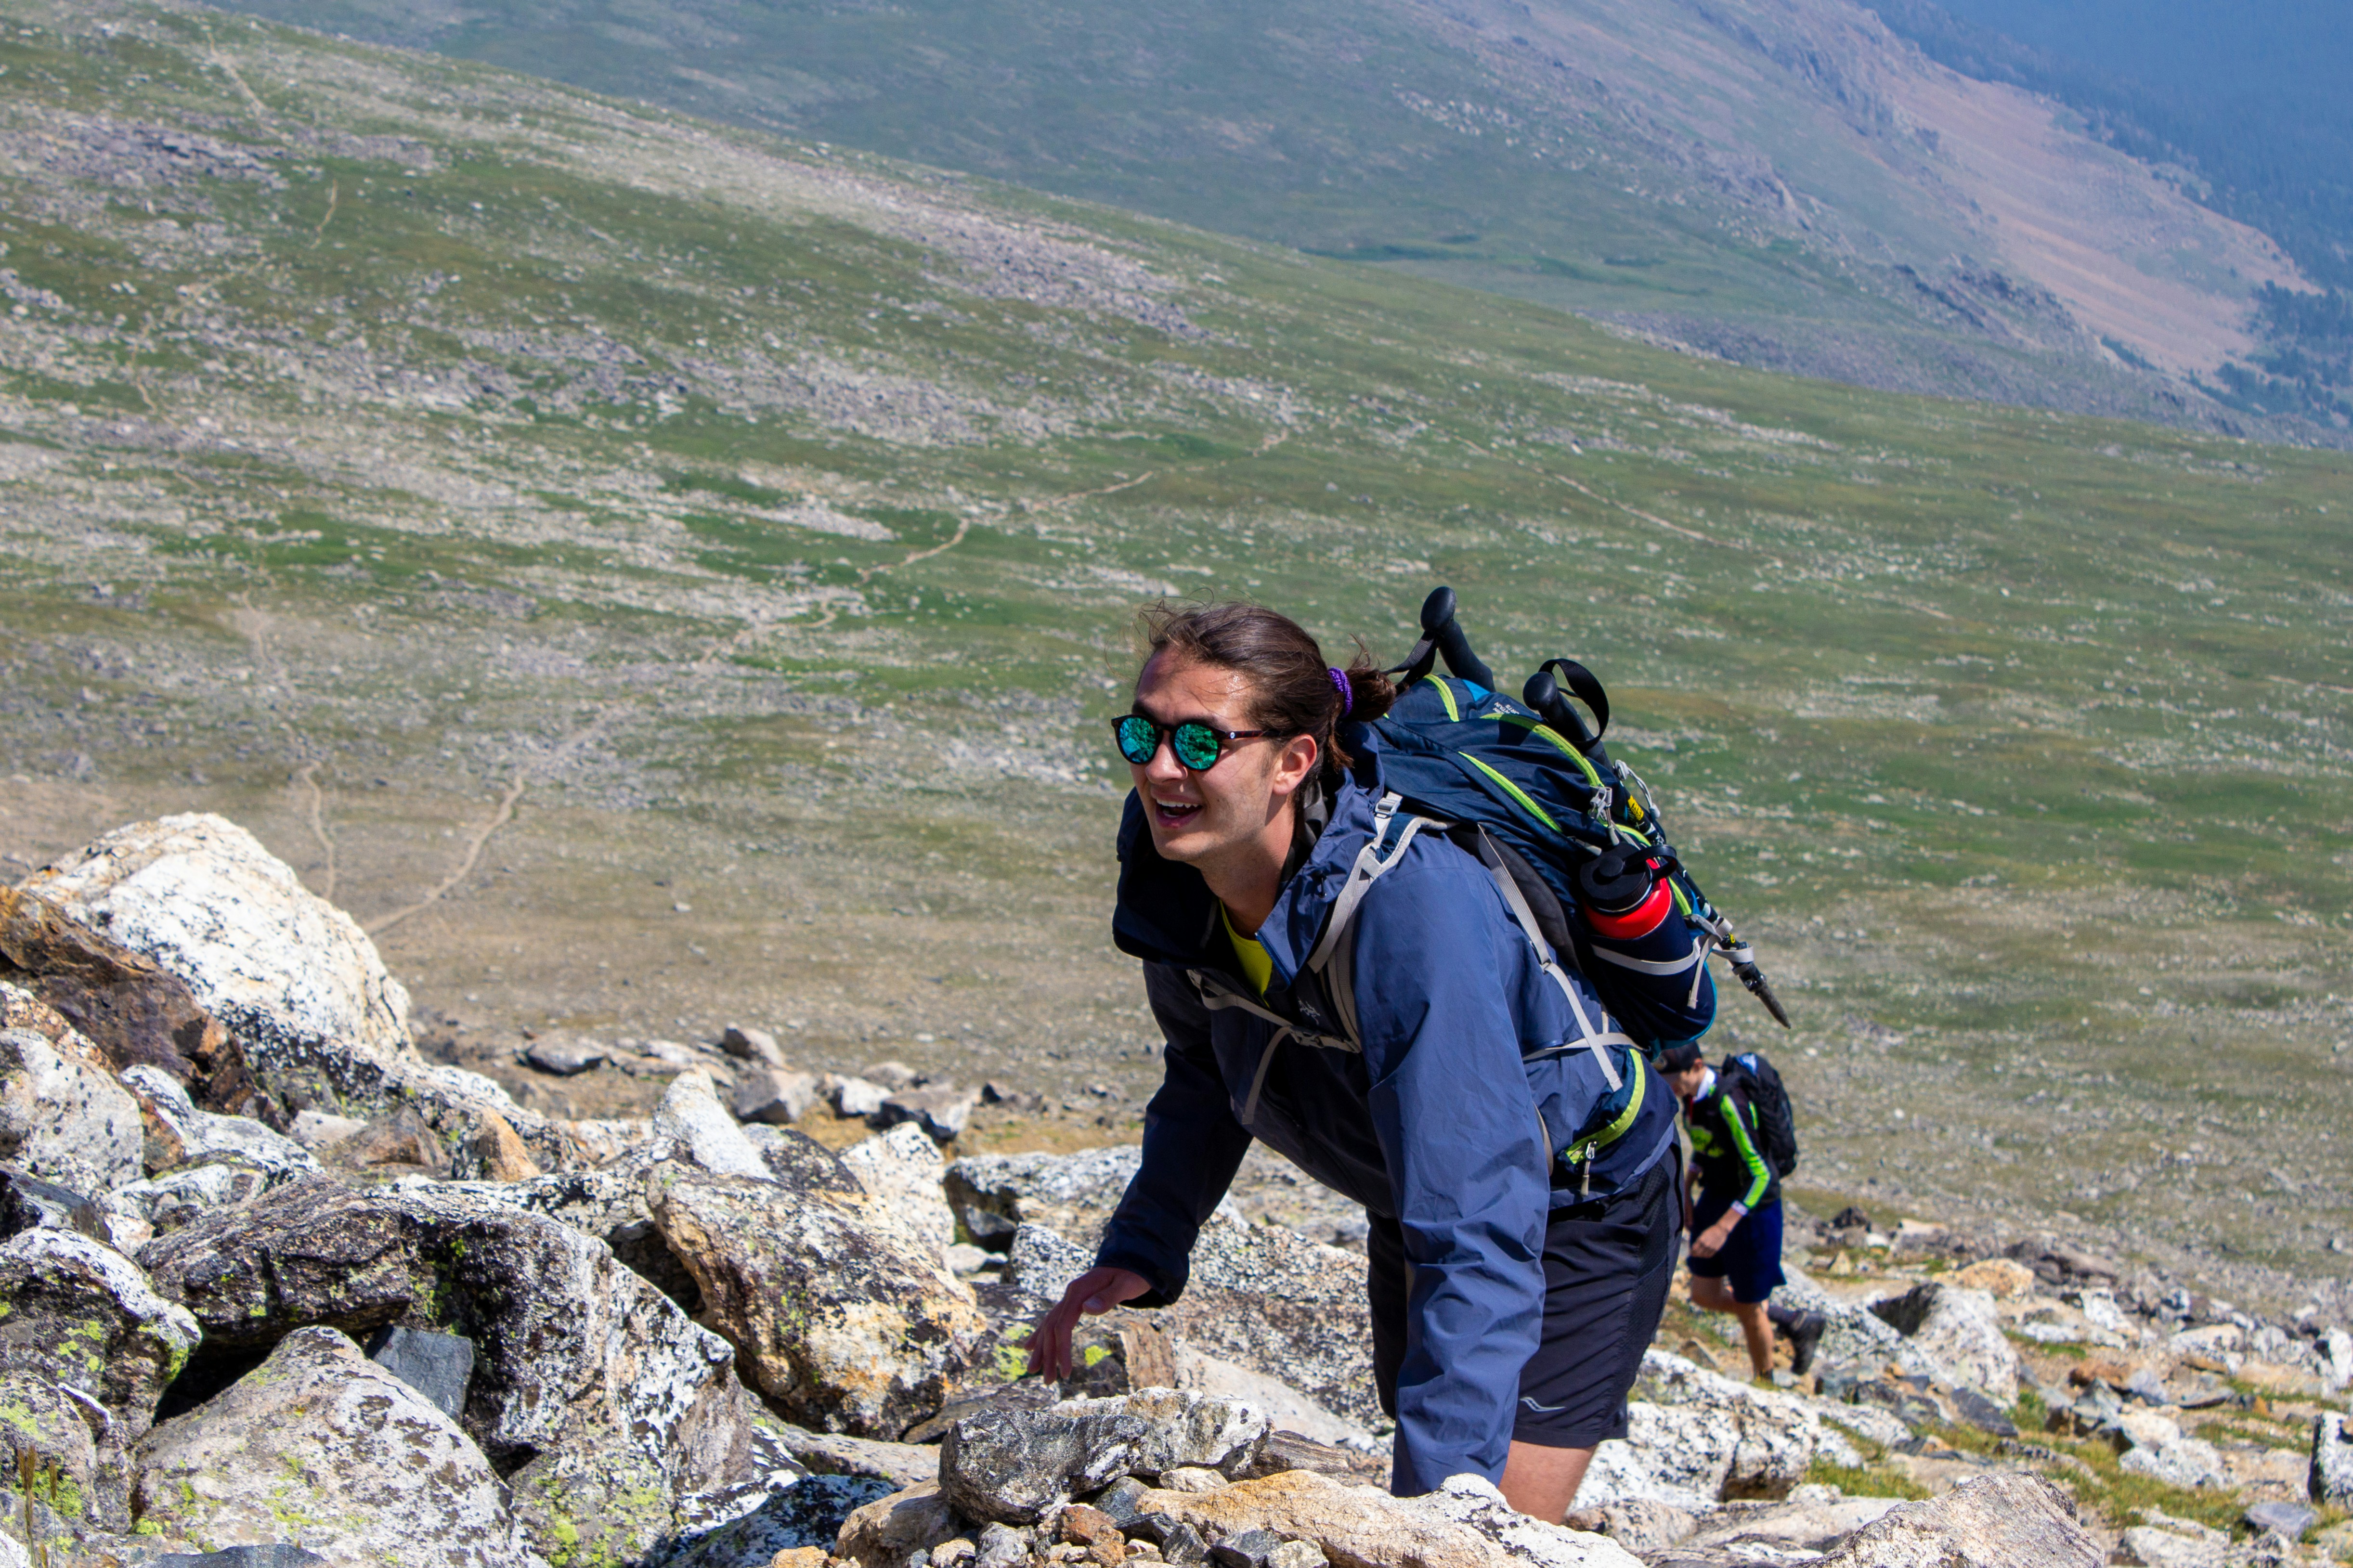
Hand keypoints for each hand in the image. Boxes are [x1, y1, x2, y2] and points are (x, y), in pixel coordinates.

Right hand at [1025, 1266, 1150, 1381]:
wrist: (1132, 1259)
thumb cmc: (1132, 1275)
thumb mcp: (1126, 1285)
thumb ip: (1108, 1297)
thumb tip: (1087, 1309)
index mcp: (1078, 1292)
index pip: (1062, 1326)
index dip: (1061, 1350)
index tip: (1066, 1373)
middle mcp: (1069, 1295)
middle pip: (1052, 1329)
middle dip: (1048, 1356)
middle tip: (1048, 1382)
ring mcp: (1069, 1298)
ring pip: (1048, 1325)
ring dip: (1041, 1349)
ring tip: (1032, 1370)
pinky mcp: (1073, 1302)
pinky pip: (1052, 1320)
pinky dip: (1040, 1334)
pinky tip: (1030, 1347)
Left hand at [1689, 1219, 1735, 1259]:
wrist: (1721, 1230)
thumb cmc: (1711, 1231)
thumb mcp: (1703, 1234)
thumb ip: (1699, 1241)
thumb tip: (1695, 1247)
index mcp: (1701, 1239)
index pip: (1694, 1248)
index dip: (1692, 1250)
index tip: (1691, 1251)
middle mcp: (1706, 1244)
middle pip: (1698, 1252)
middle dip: (1695, 1254)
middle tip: (1694, 1254)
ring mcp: (1711, 1247)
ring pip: (1704, 1255)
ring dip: (1700, 1255)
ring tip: (1699, 1254)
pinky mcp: (1716, 1249)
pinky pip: (1709, 1255)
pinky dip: (1706, 1256)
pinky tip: (1705, 1254)